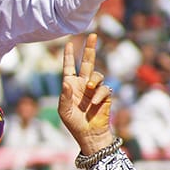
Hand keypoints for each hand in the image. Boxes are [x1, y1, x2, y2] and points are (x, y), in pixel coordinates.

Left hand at [58, 33, 113, 154]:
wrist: (90, 135)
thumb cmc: (74, 123)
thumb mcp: (64, 110)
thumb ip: (64, 95)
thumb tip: (67, 81)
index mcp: (71, 85)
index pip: (70, 67)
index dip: (69, 56)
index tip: (69, 43)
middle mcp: (83, 84)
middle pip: (88, 62)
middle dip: (90, 49)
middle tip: (93, 35)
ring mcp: (95, 89)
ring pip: (97, 75)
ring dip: (93, 80)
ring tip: (88, 89)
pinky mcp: (105, 96)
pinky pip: (104, 88)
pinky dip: (99, 94)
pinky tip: (95, 103)